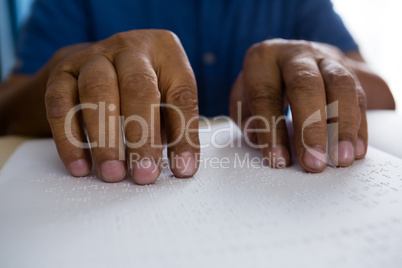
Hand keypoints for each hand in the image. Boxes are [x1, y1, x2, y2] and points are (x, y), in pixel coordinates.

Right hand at [45, 30, 199, 183]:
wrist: (100, 61)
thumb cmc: (145, 84)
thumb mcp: (168, 95)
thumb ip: (175, 124)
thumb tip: (181, 167)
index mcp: (165, 51)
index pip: (181, 95)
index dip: (184, 135)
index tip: (182, 169)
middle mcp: (130, 48)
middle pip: (138, 87)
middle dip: (142, 137)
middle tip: (144, 174)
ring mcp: (93, 56)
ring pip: (96, 92)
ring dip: (105, 139)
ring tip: (113, 173)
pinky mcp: (62, 73)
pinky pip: (61, 105)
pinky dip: (70, 139)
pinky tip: (81, 166)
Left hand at [230, 39, 366, 172]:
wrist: (293, 58)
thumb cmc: (264, 84)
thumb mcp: (243, 96)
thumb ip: (247, 116)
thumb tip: (257, 138)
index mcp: (262, 58)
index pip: (265, 95)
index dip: (271, 130)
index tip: (278, 160)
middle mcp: (295, 54)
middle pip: (306, 85)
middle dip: (311, 128)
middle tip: (314, 162)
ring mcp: (325, 59)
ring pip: (341, 86)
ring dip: (343, 126)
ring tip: (341, 159)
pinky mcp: (349, 70)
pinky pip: (359, 96)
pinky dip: (358, 126)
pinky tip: (356, 150)